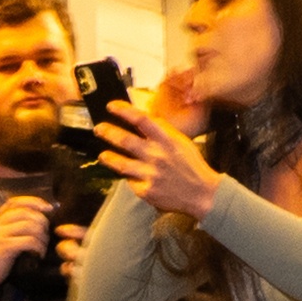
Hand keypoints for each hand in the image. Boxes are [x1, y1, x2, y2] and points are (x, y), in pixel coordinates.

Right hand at [0, 199, 54, 292]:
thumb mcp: (0, 237)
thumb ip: (12, 227)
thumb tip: (36, 219)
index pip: (15, 202)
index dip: (33, 201)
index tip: (47, 208)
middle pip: (26, 212)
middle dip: (41, 222)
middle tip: (46, 234)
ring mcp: (0, 234)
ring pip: (29, 226)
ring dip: (41, 236)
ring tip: (43, 246)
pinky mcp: (4, 246)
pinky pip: (28, 241)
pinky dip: (38, 247)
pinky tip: (39, 254)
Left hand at [99, 83, 224, 221]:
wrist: (202, 194)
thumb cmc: (191, 166)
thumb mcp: (181, 143)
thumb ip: (162, 132)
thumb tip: (143, 120)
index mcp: (167, 140)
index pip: (141, 119)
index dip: (123, 110)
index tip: (111, 106)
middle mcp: (157, 156)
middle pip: (126, 140)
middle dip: (109, 133)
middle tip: (99, 129)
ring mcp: (150, 174)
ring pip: (122, 164)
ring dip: (109, 158)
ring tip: (102, 155)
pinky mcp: (146, 191)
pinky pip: (131, 182)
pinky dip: (129, 178)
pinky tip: (128, 176)